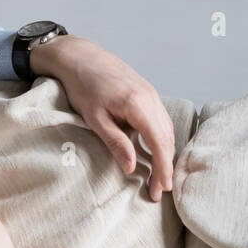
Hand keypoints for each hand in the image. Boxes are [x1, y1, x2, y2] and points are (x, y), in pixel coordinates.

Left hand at [29, 34, 174, 201]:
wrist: (80, 56)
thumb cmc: (82, 85)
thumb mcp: (94, 118)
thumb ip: (116, 142)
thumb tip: (132, 168)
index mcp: (138, 105)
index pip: (159, 143)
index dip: (162, 169)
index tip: (160, 189)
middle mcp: (151, 98)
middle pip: (167, 139)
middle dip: (165, 166)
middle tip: (160, 191)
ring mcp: (152, 94)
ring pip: (167, 130)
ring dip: (165, 154)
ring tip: (159, 177)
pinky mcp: (148, 93)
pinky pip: (161, 120)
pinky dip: (161, 139)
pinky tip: (155, 152)